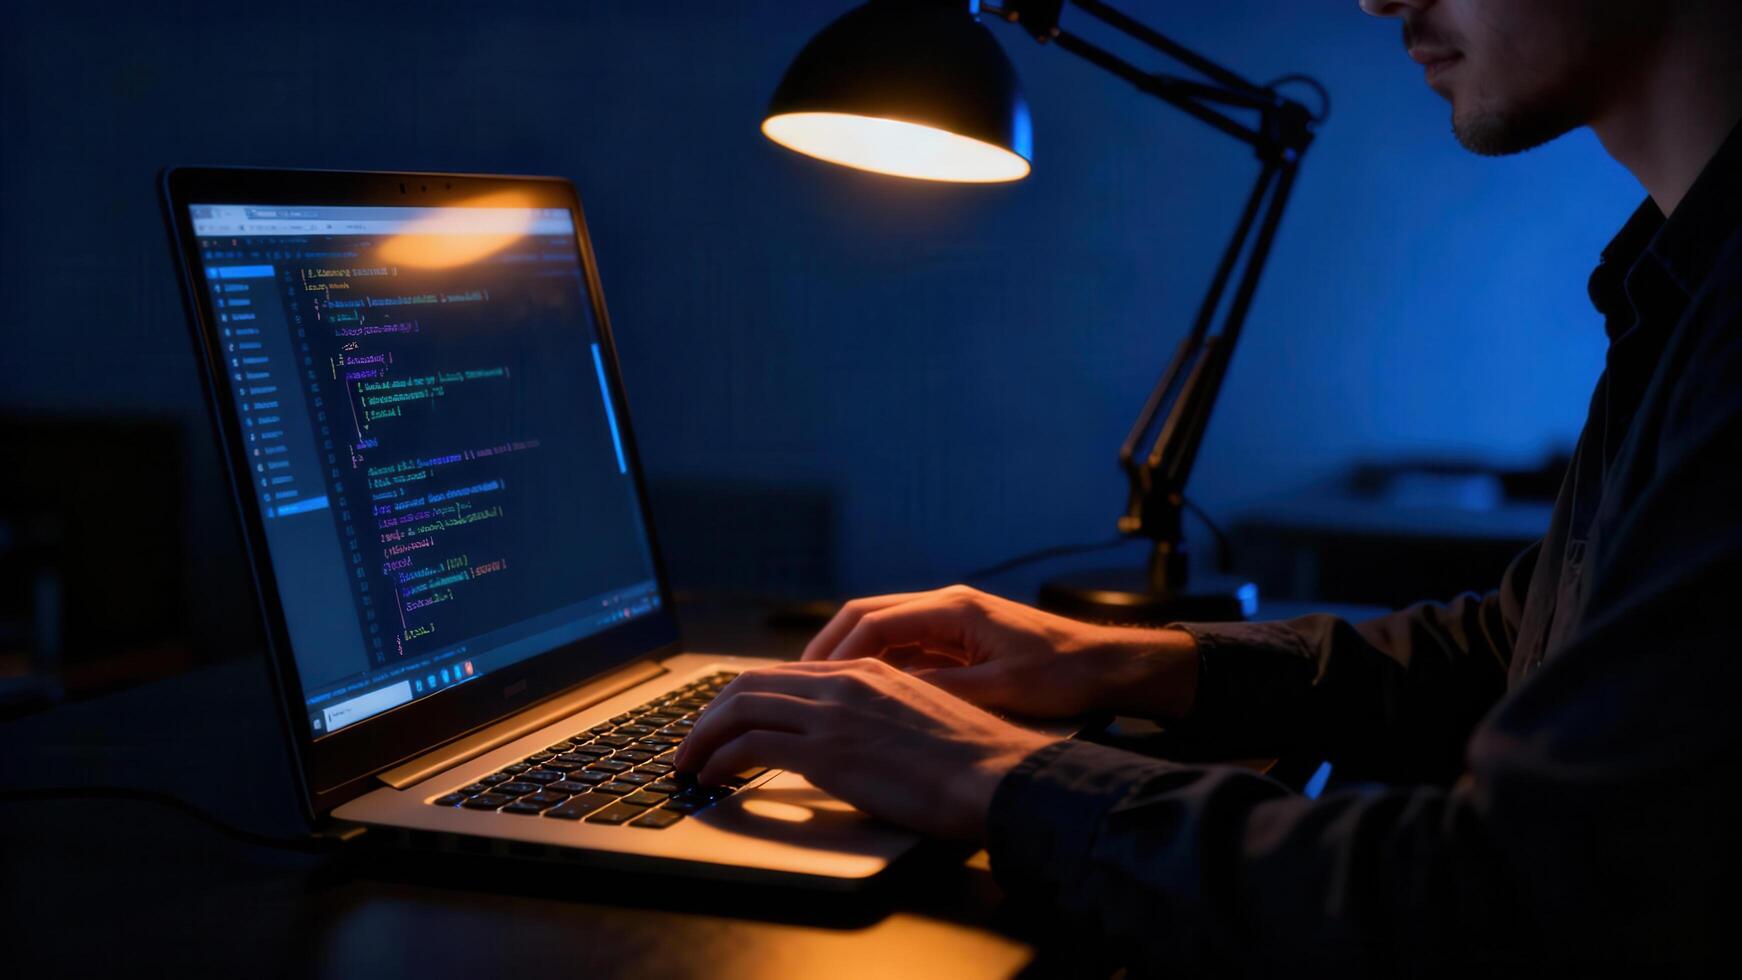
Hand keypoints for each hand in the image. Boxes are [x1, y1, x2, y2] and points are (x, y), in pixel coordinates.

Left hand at [671, 658, 1057, 841]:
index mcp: (867, 671)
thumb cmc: (973, 762)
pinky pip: (750, 747)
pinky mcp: (827, 751)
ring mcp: (834, 714)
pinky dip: (718, 760)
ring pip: (740, 709)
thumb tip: (850, 742)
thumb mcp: (920, 719)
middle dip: (710, 713)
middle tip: (690, 741)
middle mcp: (844, 682)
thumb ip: (878, 718)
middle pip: (751, 683)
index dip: (743, 696)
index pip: (784, 673)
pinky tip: (708, 778)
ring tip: (687, 763)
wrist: (997, 776)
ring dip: (703, 737)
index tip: (723, 720)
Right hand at [801, 584, 1198, 720]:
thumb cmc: (1063, 674)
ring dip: (850, 657)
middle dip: (829, 647)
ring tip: (819, 690)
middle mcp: (947, 605)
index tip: (811, 682)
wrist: (1108, 666)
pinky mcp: (960, 639)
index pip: (875, 622)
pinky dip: (878, 666)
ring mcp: (952, 620)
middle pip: (868, 617)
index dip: (837, 654)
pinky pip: (905, 646)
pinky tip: (863, 694)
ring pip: (883, 631)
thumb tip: (890, 698)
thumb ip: (944, 690)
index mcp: (954, 608)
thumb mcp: (1001, 689)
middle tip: (795, 681)